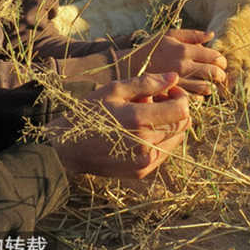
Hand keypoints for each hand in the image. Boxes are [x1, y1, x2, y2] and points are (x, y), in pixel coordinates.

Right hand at [49, 72, 189, 178]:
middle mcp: (146, 144)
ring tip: (145, 117)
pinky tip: (140, 131)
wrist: (66, 148)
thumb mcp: (114, 90)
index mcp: (139, 120)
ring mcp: (145, 162)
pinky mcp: (141, 172)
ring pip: (175, 139)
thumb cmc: (88, 114)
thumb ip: (147, 83)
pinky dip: (159, 139)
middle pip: (182, 125)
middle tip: (155, 101)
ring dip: (168, 125)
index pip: (182, 110)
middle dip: (175, 109)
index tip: (166, 91)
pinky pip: (164, 153)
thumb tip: (174, 77)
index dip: (180, 97)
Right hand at [118, 29, 225, 96]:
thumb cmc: (151, 49)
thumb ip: (191, 34)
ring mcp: (178, 82)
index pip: (214, 56)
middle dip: (221, 74)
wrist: (129, 67)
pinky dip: (199, 97)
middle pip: (214, 73)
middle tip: (219, 75)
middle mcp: (182, 66)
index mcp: (183, 50)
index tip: (221, 62)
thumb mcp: (169, 35)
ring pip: (206, 88)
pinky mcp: (172, 95)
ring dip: (211, 86)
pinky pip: (194, 99)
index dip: (222, 60)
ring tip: (209, 83)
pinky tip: (195, 92)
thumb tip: (211, 35)